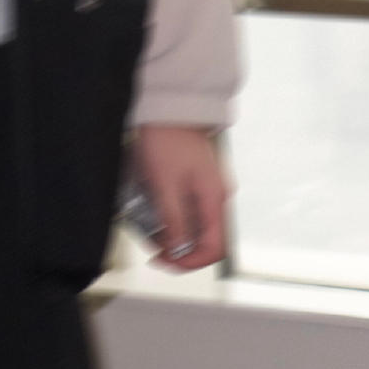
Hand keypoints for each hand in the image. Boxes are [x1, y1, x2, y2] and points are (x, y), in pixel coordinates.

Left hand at [132, 124, 230, 270]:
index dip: (190, 261)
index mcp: (214, 200)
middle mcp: (217, 199)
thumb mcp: (163, 183)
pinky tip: (156, 215)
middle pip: (206, 241)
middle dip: (181, 252)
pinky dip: (175, 221)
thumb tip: (176, 250)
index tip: (166, 261)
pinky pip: (191, 213)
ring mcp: (209, 191)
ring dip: (176, 237)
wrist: (169, 107)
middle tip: (154, 252)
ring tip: (150, 234)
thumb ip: (172, 219)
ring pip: (197, 228)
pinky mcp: (199, 185)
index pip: (214, 248)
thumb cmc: (166, 139)